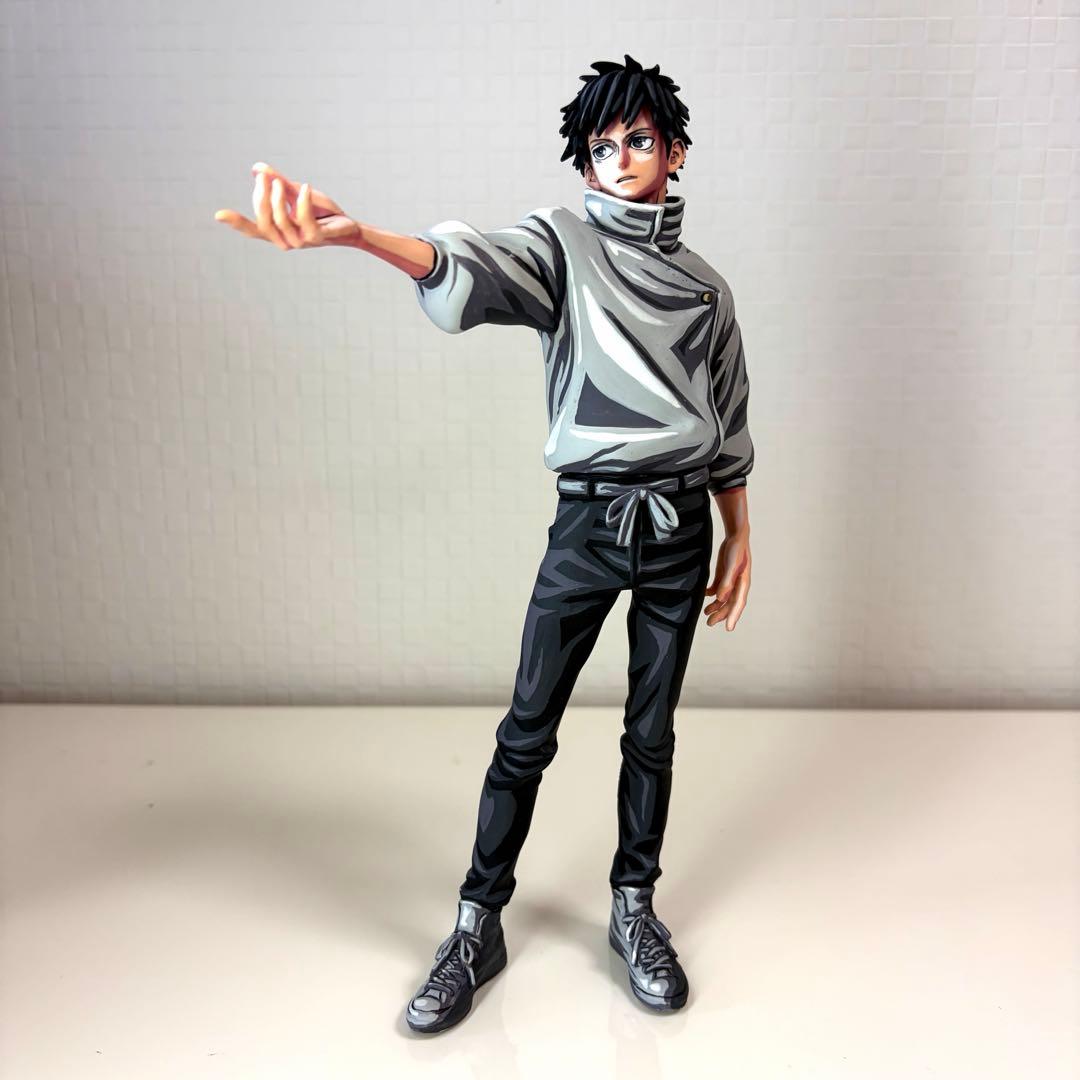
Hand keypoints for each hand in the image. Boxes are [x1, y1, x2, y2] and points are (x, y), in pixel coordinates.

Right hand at [214, 162, 360, 249]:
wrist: (348, 225)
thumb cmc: (321, 212)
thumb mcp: (295, 193)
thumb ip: (277, 182)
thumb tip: (256, 169)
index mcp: (278, 232)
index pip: (254, 230)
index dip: (237, 223)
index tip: (218, 215)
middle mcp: (286, 240)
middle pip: (264, 221)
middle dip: (261, 197)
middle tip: (266, 177)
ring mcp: (302, 241)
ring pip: (281, 220)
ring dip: (278, 197)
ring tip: (281, 181)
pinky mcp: (317, 238)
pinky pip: (304, 219)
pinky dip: (302, 201)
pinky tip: (305, 187)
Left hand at [703, 531, 750, 630]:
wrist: (736, 536)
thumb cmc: (736, 550)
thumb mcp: (731, 566)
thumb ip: (726, 582)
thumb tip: (720, 599)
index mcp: (743, 584)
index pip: (738, 604)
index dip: (733, 617)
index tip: (728, 628)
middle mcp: (737, 585)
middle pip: (729, 604)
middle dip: (721, 614)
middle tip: (709, 623)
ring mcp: (730, 581)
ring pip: (723, 599)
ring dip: (715, 607)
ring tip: (706, 614)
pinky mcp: (723, 576)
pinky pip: (717, 590)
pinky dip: (710, 595)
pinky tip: (703, 598)